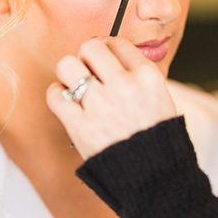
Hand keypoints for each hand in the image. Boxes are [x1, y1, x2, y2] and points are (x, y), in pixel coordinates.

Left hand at [47, 37, 177, 159]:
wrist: (155, 175)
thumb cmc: (157, 137)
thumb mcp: (162, 98)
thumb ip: (139, 76)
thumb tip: (113, 58)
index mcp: (147, 77)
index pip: (118, 43)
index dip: (106, 47)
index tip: (103, 57)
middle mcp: (125, 85)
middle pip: (90, 47)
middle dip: (85, 57)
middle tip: (87, 71)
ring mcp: (102, 105)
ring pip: (67, 65)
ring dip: (68, 73)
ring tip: (76, 86)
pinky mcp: (81, 125)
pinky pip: (56, 95)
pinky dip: (57, 95)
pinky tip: (67, 102)